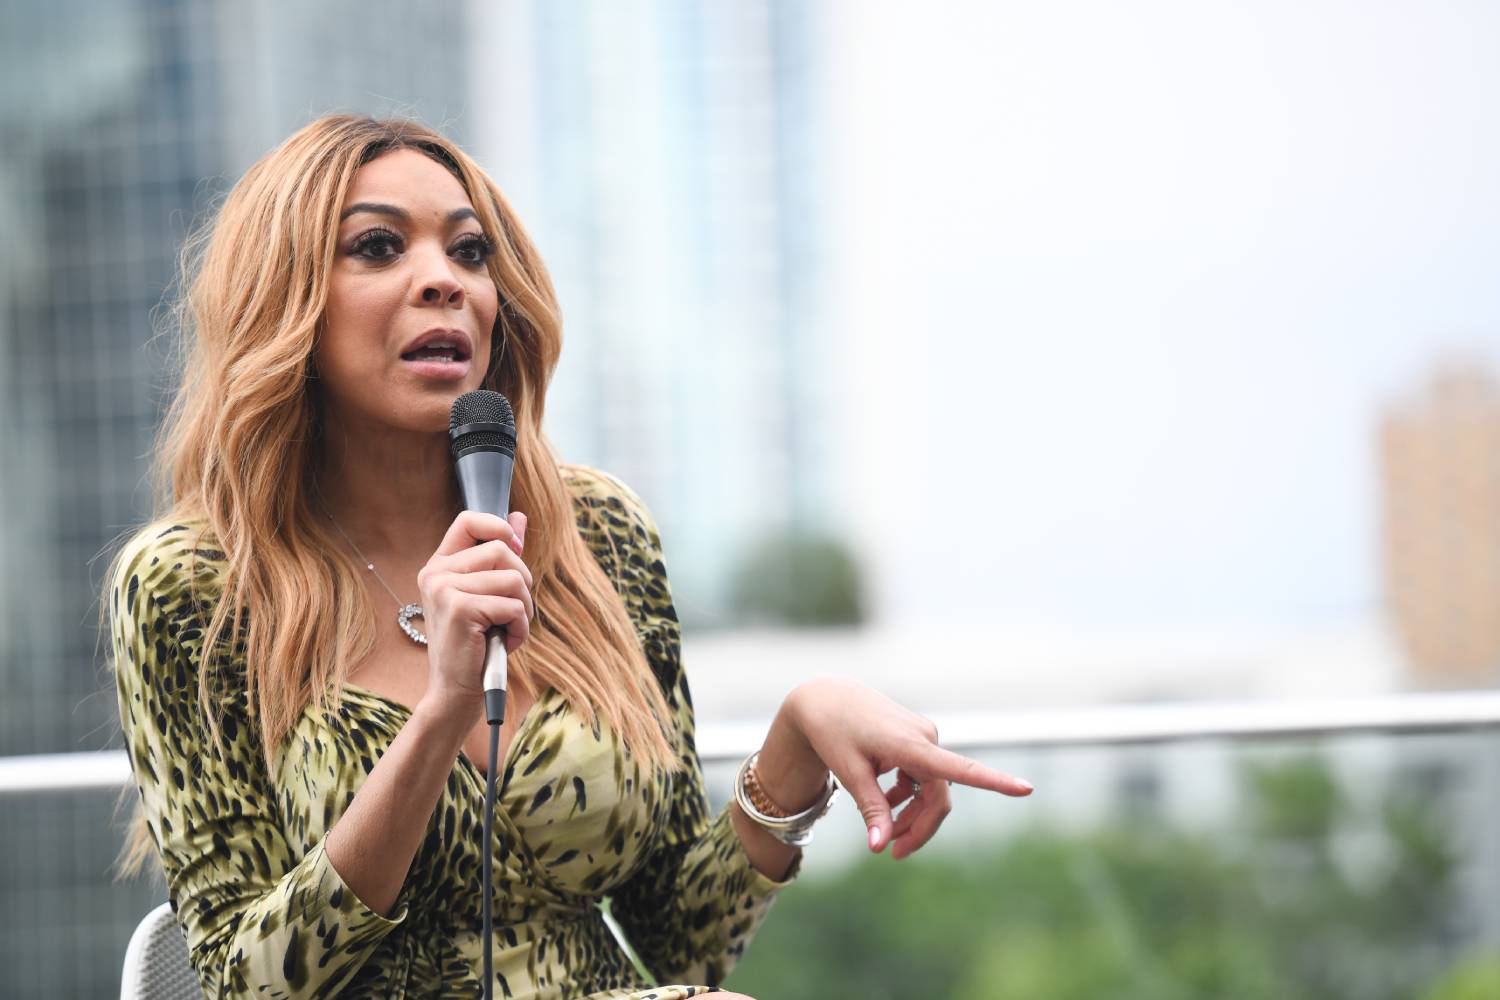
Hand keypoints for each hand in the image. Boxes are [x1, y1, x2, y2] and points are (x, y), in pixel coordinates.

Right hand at [416, 510, 531, 715]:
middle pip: (501, 550)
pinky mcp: (459, 609)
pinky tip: (506, 642)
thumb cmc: (475, 643)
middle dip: (522, 582)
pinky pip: (513, 606)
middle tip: (512, 612)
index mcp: (440, 565)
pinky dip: (521, 628)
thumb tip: (519, 517)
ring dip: (523, 609)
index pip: (469, 521)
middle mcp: (436, 573)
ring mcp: (444, 589)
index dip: (498, 527)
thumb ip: (501, 556)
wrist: (455, 691)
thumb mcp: (488, 594)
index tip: (514, 550)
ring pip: (512, 579)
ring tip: (508, 630)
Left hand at [779, 678, 1032, 859]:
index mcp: (912, 745)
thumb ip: (871, 809)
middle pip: (939, 796)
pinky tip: (885, 803)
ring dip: (912, 815)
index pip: (960, 769)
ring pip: (932, 789)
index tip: (1027, 789)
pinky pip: (923, 776)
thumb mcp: (850, 773)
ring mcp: (924, 737)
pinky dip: (907, 796)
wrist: (826, 697)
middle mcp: (926, 738)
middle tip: (892, 854)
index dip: (995, 782)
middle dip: (919, 828)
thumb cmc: (834, 732)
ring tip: (883, 834)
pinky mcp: (918, 738)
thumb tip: (880, 848)